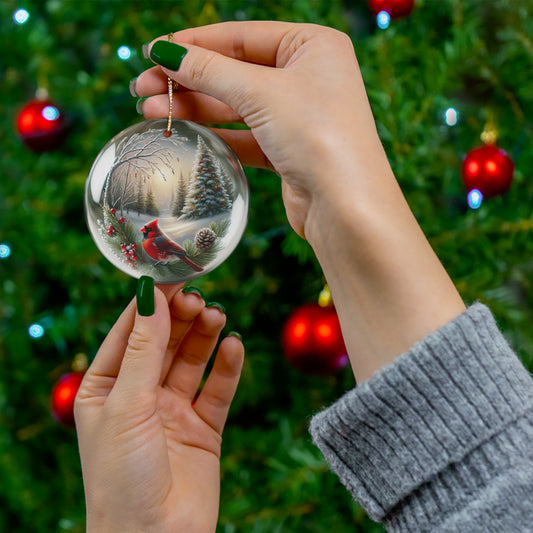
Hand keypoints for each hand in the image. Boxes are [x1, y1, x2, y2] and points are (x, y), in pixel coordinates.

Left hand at [75, 282, 243, 532]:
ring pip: (192, 360)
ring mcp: (173, 410)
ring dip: (205, 336)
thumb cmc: (122, 477)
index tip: (173, 277)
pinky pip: (218, 388)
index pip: (130, 333)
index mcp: (106, 388)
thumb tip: (151, 296)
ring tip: (217, 316)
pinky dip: (227, 366)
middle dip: (181, 319)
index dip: (151, 304)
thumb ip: (144, 349)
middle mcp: (140, 395)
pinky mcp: (203, 427)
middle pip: (165, 342)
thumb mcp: (127, 404)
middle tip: (199, 299)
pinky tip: (234, 346)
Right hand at [134, 21, 383, 238]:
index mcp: (312, 45)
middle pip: (235, 71)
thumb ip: (211, 71)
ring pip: (237, 105)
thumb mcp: (261, 92)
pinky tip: (184, 133)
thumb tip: (166, 52)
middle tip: (142, 88)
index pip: (242, 36)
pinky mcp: (289, 150)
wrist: (346, 206)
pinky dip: (216, 134)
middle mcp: (308, 76)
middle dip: (188, 80)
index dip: (195, 44)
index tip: (153, 52)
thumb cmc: (317, 136)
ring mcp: (299, 115)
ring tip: (151, 111)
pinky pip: (245, 135)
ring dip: (195, 108)